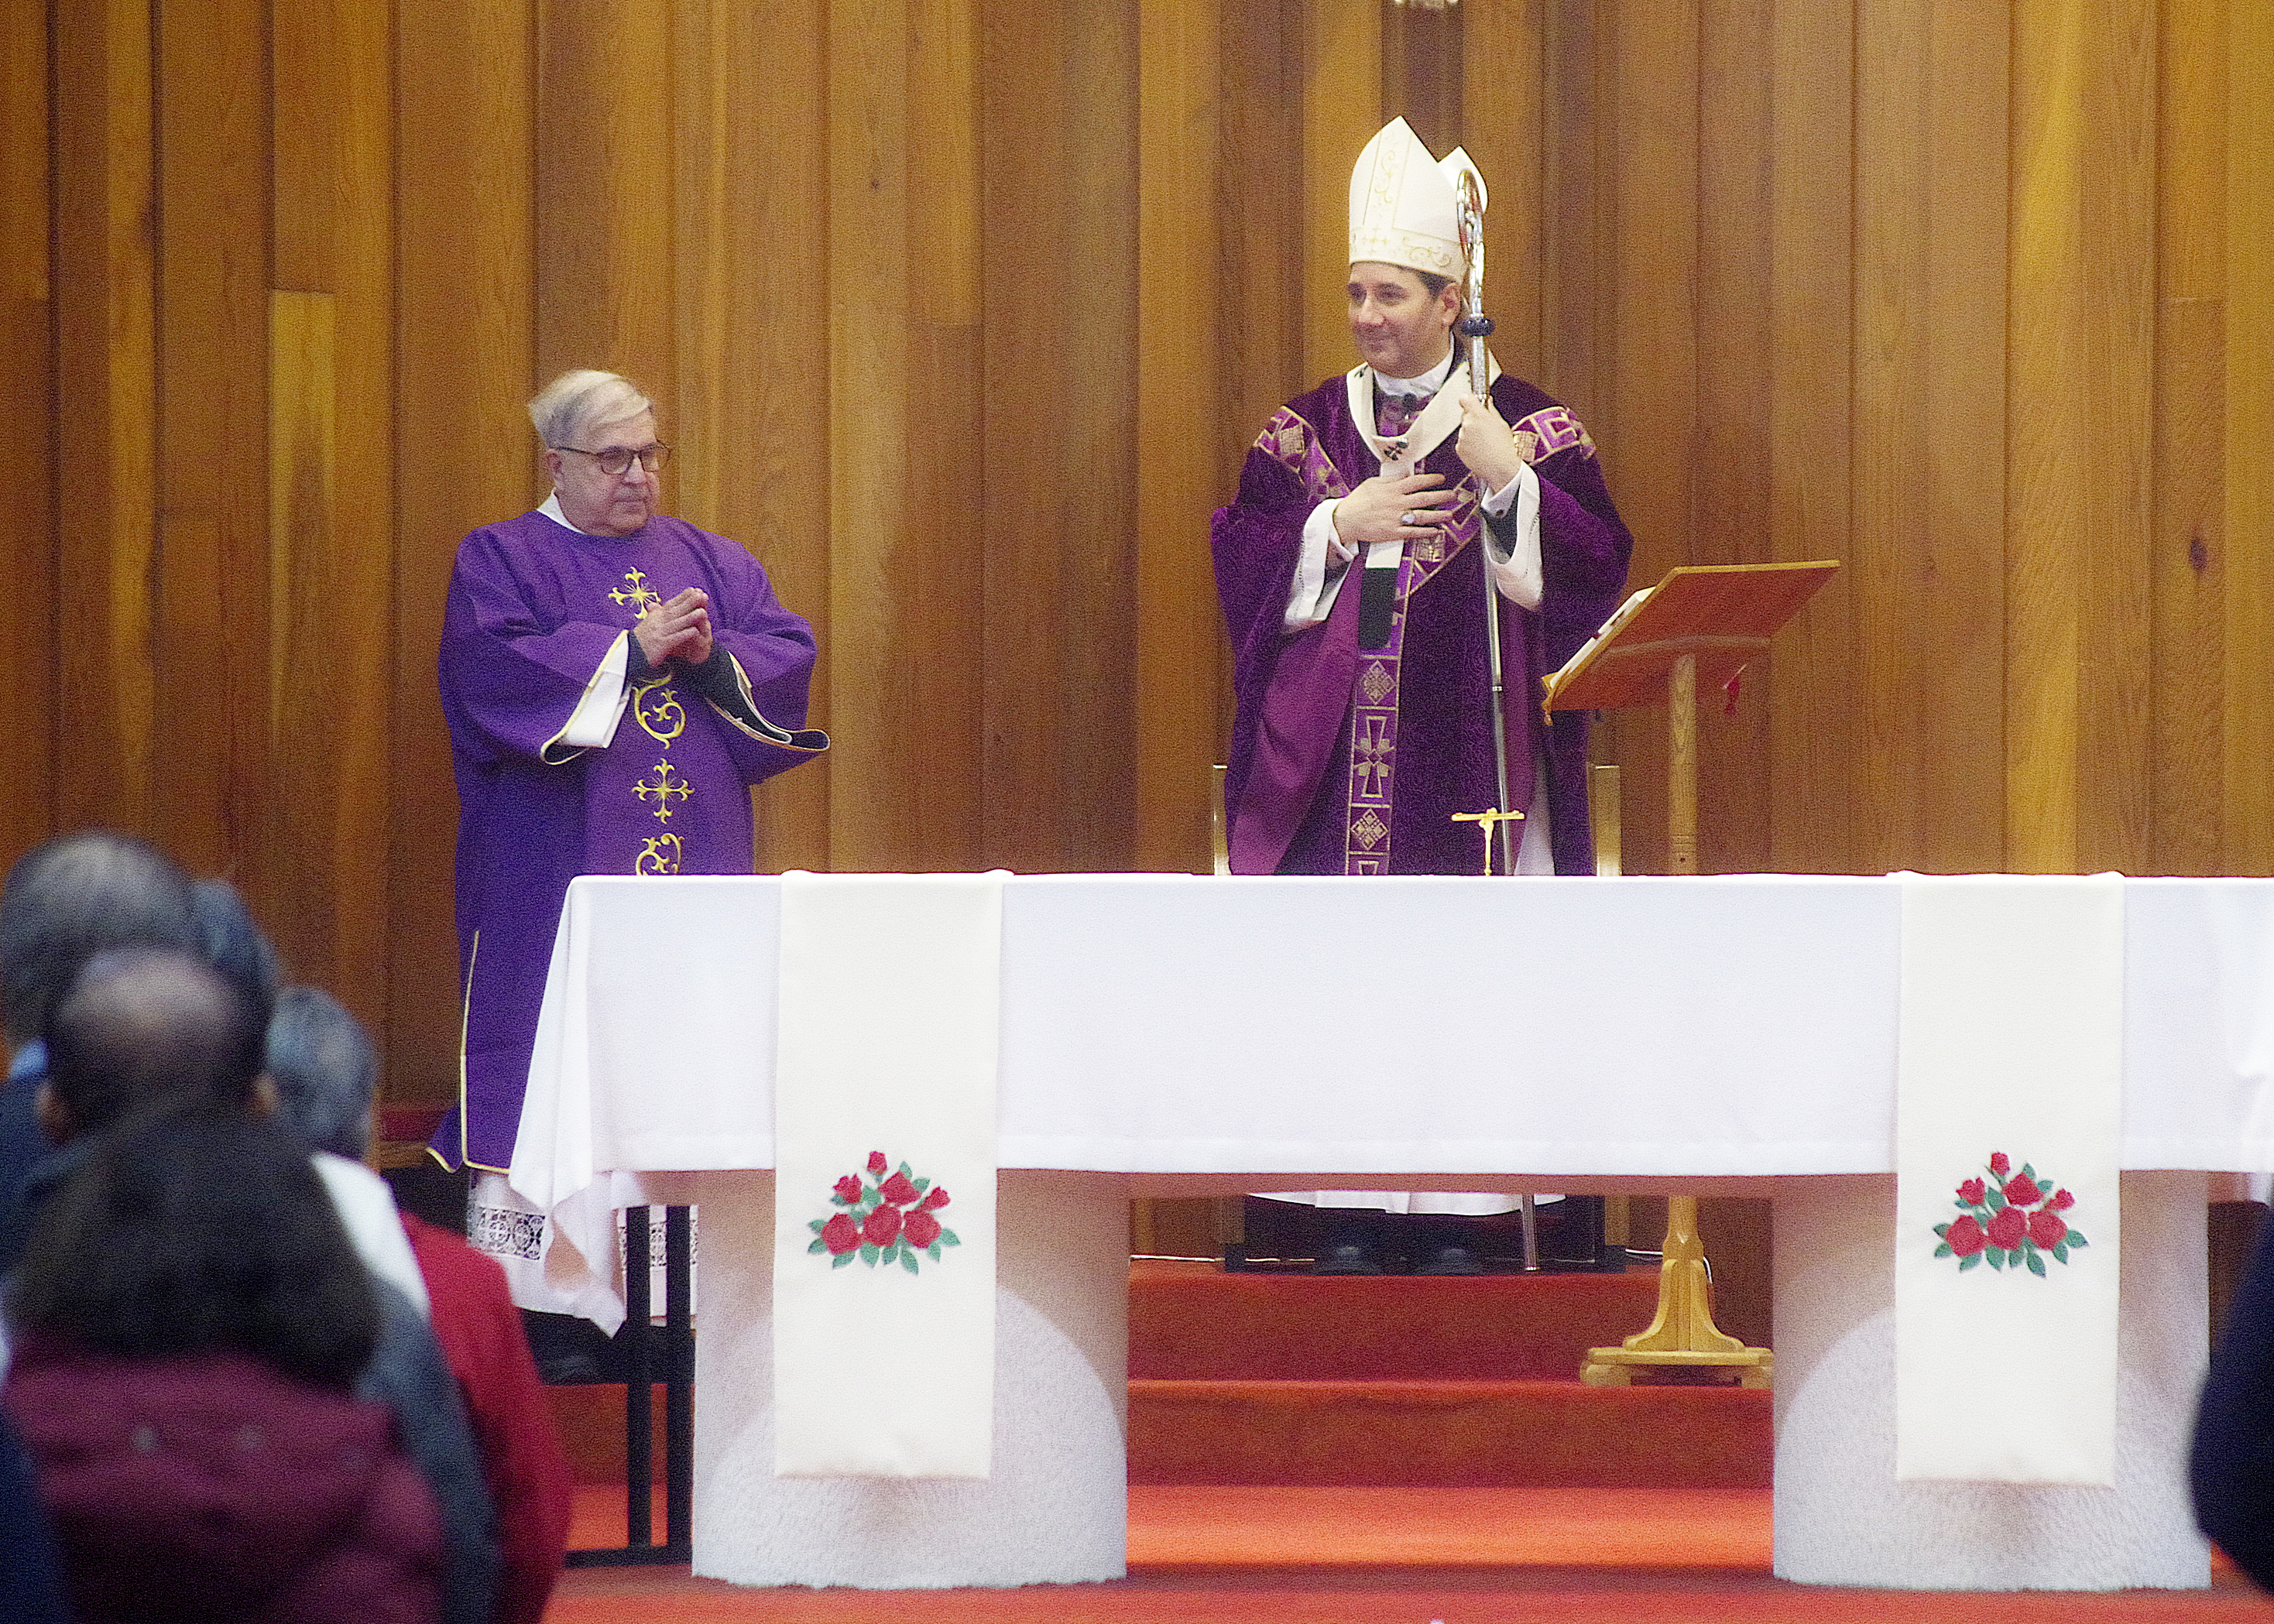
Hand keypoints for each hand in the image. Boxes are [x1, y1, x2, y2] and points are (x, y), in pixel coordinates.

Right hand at [634, 587, 713, 667]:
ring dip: (690, 617)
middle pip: (675, 611)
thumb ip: (653, 615)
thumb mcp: (646, 624)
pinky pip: (674, 638)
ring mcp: (659, 633)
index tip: (694, 589)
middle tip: (702, 595)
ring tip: (703, 612)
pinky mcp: (661, 645)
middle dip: (689, 603)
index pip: (670, 604)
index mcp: (655, 616)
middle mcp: (657, 622)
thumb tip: (654, 605)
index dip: (682, 597)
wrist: (629, 654)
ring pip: (677, 623)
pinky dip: (684, 634)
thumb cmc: (641, 640)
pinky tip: (694, 631)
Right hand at [1332, 472, 1456, 551]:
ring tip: (1450, 514)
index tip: (1441, 479)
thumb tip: (1404, 476)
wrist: (1345, 520)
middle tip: (1453, 495)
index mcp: (1392, 489)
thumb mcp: (1373, 483)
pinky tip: (1436, 531)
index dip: (1432, 479)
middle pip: (1424, 498)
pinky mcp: (1393, 532)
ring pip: (1423, 516)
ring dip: (1439, 515)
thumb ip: (1390, 480)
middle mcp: (1397, 503)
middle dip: (1442, 496)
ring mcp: (1396, 518)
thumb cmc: (1357, 502)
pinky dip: (1426, 532)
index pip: (1417, 481)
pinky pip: (1413, 532)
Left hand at [1452, 390, 1523, 494]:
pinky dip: (1469, 445)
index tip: (1473, 402)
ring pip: (1464, 430)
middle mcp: (1467, 424)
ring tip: (1485, 442)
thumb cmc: (1504, 447)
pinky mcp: (1459, 448)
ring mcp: (1462, 437)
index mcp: (1478, 415)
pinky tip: (1481, 449)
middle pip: (1466, 415)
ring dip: (1472, 433)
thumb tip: (1488, 402)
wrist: (1500, 467)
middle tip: (1485, 427)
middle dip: (1473, 419)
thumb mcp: (1502, 424)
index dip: (1469, 400)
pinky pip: (1463, 442)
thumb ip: (1491, 410)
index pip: (1466, 399)